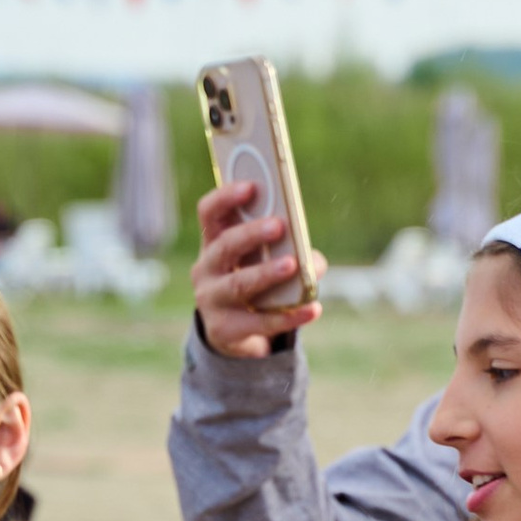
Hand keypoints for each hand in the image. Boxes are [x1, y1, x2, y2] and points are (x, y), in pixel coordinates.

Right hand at [190, 178, 324, 355]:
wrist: (233, 333)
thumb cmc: (253, 284)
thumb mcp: (262, 262)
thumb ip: (287, 252)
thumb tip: (314, 261)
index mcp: (213, 243)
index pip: (209, 213)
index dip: (226, 197)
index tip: (251, 187)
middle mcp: (206, 269)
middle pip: (225, 246)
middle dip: (251, 234)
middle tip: (279, 225)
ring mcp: (211, 301)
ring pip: (238, 284)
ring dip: (266, 273)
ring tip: (292, 265)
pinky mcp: (225, 330)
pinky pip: (260, 322)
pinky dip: (289, 316)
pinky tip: (313, 309)